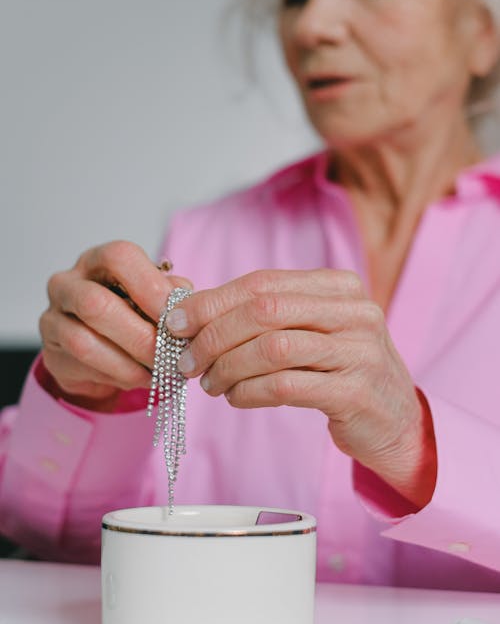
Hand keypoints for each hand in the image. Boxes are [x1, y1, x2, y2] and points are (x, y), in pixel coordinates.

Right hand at [39, 241, 191, 410]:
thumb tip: (182, 298)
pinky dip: (119, 376)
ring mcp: (52, 320)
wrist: (103, 350)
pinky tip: (141, 378)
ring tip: (159, 371)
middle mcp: (67, 284)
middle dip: (140, 334)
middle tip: (170, 353)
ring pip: (84, 342)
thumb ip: (168, 293)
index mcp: (97, 261)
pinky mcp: (51, 355)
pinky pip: (83, 368)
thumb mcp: (153, 297)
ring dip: (129, 362)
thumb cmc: (132, 313)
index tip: (176, 314)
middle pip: (95, 303)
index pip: (118, 257)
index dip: (149, 286)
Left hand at [165, 269, 436, 507]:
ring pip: (272, 349)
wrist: (396, 420)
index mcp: (339, 286)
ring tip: (211, 383)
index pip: (263, 283)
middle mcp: (354, 311)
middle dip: (214, 335)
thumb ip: (267, 316)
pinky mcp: (355, 392)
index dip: (213, 301)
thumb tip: (193, 314)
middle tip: (188, 360)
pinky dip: (248, 392)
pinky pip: (285, 387)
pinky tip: (236, 398)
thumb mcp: (314, 330)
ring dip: (228, 367)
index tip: (177, 323)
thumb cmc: (341, 370)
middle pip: (265, 310)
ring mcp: (359, 351)